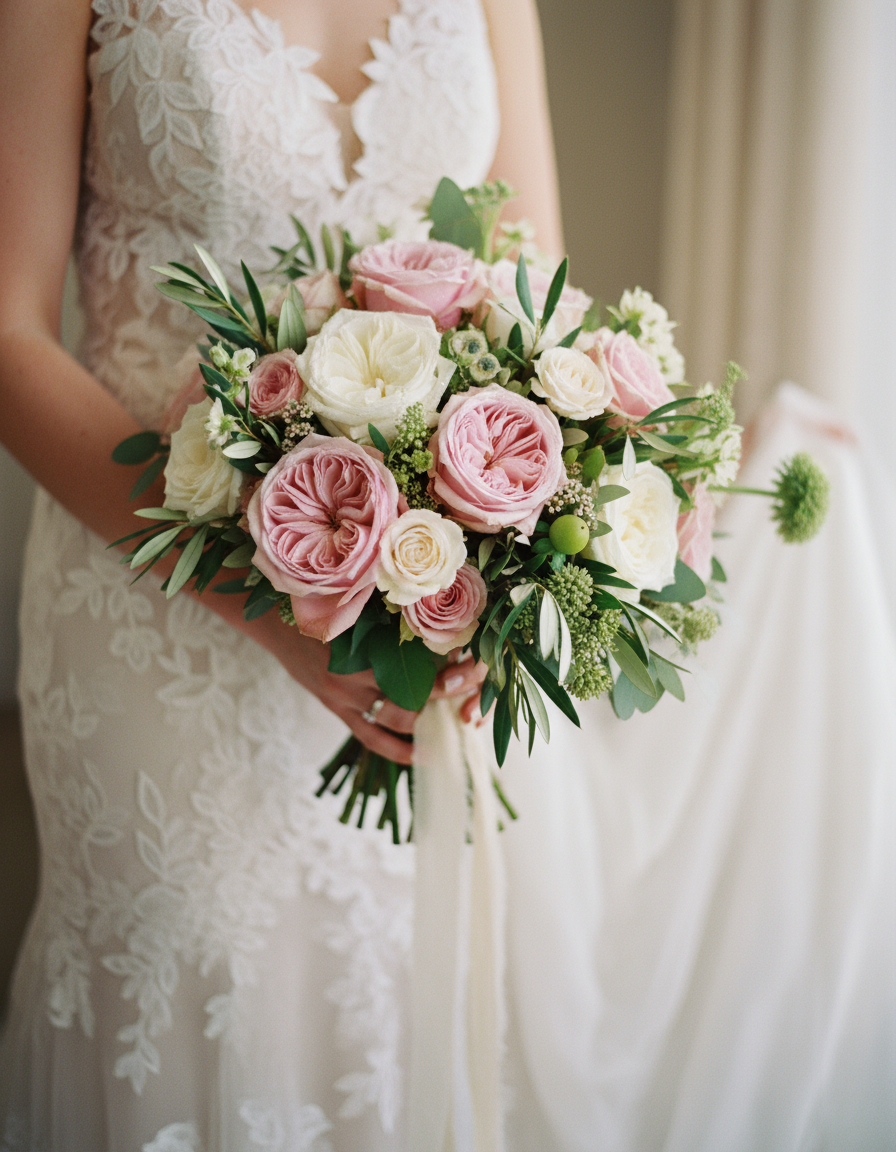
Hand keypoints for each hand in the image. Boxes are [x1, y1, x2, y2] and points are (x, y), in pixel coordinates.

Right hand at [253, 614, 486, 762]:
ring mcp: (345, 695)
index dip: (447, 665)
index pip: (418, 658)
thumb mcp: (355, 609)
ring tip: (454, 724)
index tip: (471, 664)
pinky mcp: (337, 709)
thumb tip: (438, 629)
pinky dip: (397, 749)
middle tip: (471, 694)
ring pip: (397, 717)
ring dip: (427, 723)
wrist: (275, 625)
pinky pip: (371, 736)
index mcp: (364, 641)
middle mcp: (357, 671)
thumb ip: (390, 621)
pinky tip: (419, 755)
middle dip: (446, 695)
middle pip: (414, 691)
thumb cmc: (320, 609)